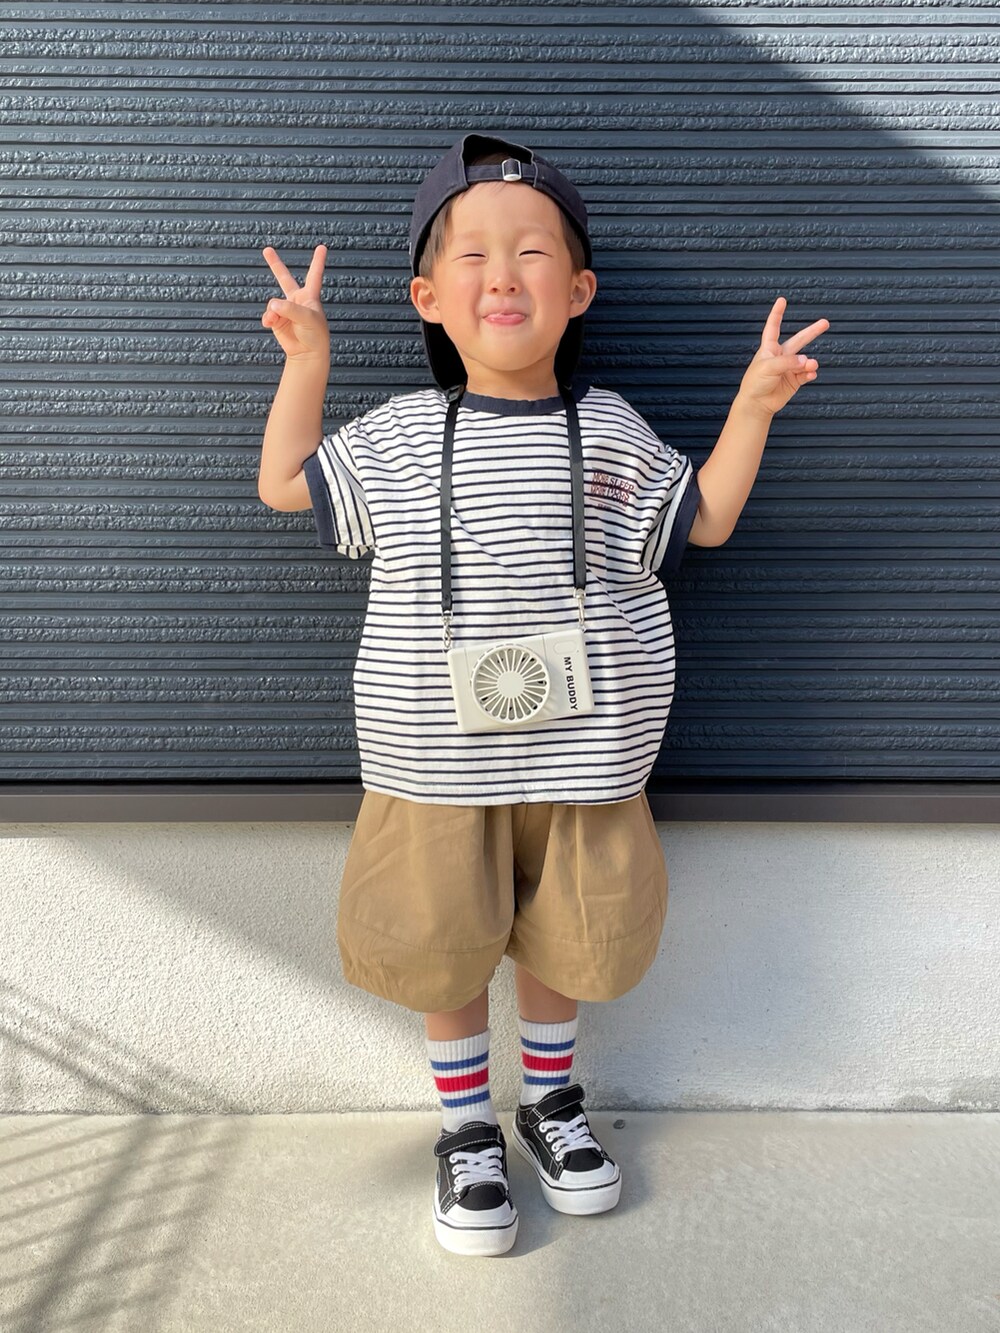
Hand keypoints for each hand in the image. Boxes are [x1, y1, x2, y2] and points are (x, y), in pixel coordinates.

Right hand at [261, 244, 330, 362]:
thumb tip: (272, 304)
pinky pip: (268, 315)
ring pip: (273, 303)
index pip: (315, 274)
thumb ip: (290, 309)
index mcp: (310, 296)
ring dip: (274, 312)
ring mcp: (285, 309)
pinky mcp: (276, 320)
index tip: (323, 247)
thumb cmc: (314, 335)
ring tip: (277, 320)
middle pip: (284, 278)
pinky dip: (268, 319)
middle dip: (275, 264)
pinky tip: (270, 324)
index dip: (318, 261)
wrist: (307, 354)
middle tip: (267, 250)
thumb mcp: (307, 319)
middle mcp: (296, 300)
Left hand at [736, 296, 829, 418]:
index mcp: (769, 348)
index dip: (777, 313)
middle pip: (799, 340)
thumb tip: (807, 360)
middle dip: (812, 331)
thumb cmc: (755, 383)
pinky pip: (807, 374)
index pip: (773, 327)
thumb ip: (788, 362)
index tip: (782, 300)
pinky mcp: (794, 381)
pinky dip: (810, 373)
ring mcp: (788, 368)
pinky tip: (811, 373)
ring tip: (811, 365)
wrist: (756, 404)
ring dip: (810, 362)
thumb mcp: (768, 367)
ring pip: (805, 360)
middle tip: (825, 323)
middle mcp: (780, 356)